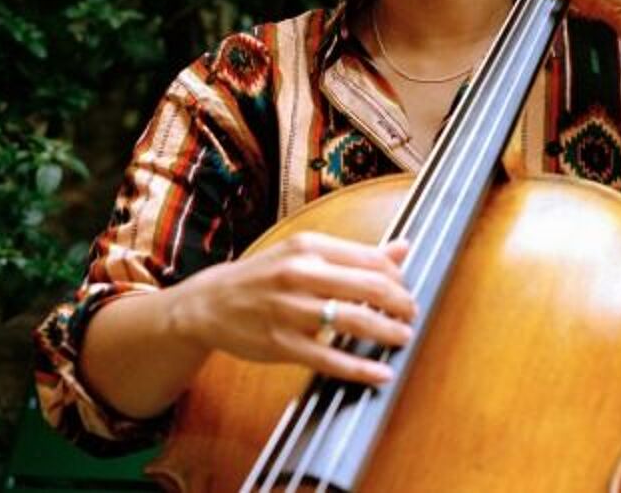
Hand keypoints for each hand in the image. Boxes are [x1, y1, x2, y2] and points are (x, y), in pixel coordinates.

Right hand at [174, 232, 415, 385]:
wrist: (209, 303)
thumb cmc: (263, 277)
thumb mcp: (304, 254)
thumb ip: (354, 254)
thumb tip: (403, 248)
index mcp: (308, 247)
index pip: (371, 259)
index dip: (398, 278)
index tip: (405, 290)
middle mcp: (299, 274)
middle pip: (369, 287)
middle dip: (400, 304)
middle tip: (411, 314)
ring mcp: (290, 310)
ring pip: (354, 321)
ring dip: (387, 332)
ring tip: (402, 338)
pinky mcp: (282, 344)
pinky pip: (329, 359)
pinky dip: (360, 368)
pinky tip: (380, 373)